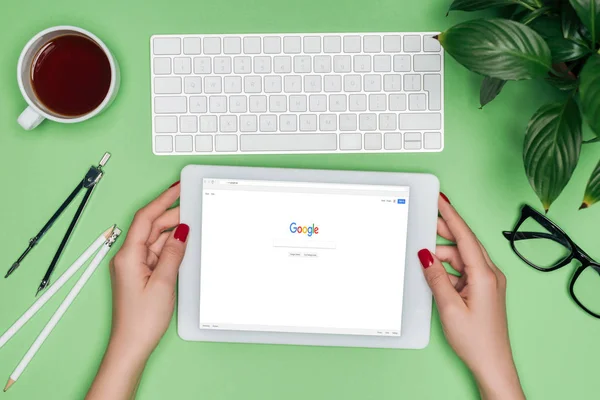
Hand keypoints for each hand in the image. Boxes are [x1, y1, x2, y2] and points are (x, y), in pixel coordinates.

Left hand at [107, 182, 187, 357]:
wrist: (131, 345)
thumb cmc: (141, 320)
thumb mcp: (163, 283)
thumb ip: (173, 254)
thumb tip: (181, 232)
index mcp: (128, 256)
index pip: (145, 218)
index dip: (162, 200)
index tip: (177, 189)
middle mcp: (128, 258)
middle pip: (150, 226)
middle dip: (171, 214)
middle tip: (192, 204)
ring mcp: (134, 266)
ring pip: (155, 239)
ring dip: (172, 230)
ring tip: (192, 221)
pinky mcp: (141, 274)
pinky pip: (157, 252)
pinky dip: (171, 246)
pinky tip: (184, 243)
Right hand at [419, 194, 524, 399]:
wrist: (492, 363)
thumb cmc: (476, 340)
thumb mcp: (449, 307)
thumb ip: (436, 277)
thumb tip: (425, 255)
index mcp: (484, 275)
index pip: (465, 236)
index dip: (451, 215)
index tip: (441, 200)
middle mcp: (490, 274)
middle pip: (464, 242)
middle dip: (445, 229)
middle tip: (425, 218)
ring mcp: (488, 282)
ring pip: (462, 257)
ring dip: (443, 254)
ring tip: (423, 254)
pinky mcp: (483, 289)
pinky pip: (464, 269)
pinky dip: (448, 267)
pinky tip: (435, 270)